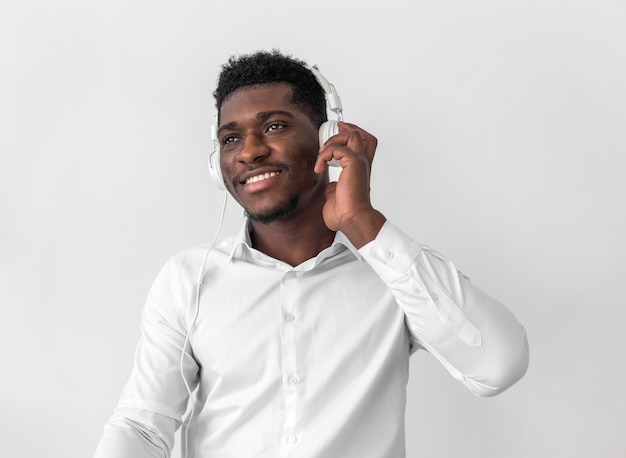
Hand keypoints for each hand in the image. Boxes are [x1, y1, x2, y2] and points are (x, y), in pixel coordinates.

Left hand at [314, 122, 385, 247]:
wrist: (352, 219)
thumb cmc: (346, 213)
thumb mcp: (336, 196)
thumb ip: (335, 187)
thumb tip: (330, 185)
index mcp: (360, 171)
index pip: (364, 146)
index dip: (353, 134)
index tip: (341, 130)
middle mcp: (362, 165)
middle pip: (362, 135)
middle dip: (346, 129)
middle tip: (333, 132)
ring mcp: (359, 163)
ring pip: (352, 135)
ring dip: (333, 141)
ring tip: (322, 154)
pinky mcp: (353, 163)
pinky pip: (337, 148)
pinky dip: (324, 154)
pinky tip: (319, 166)